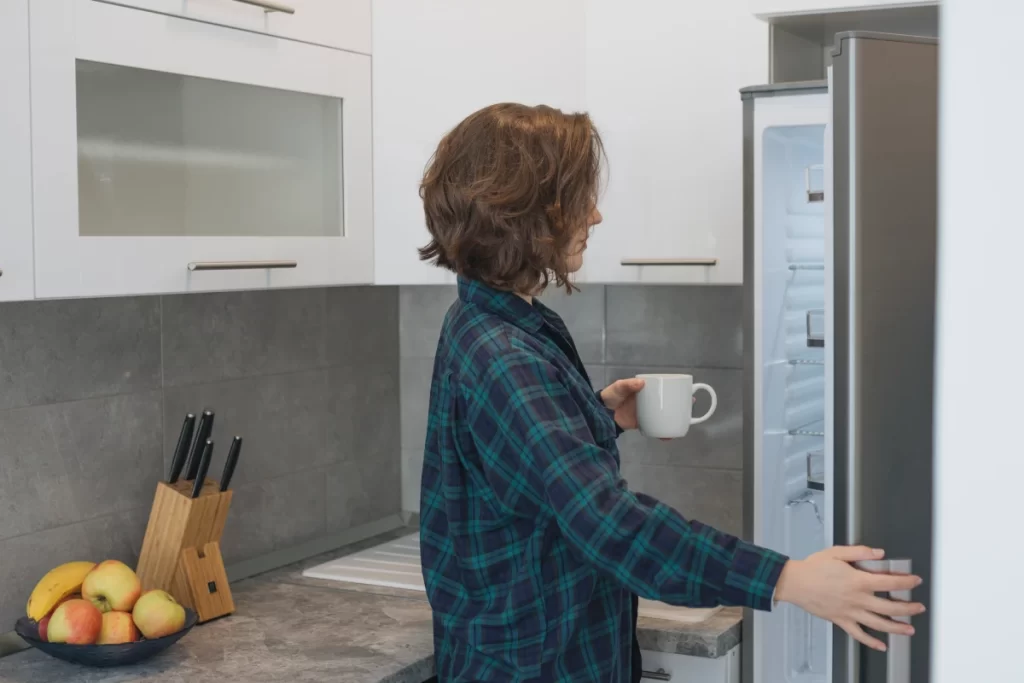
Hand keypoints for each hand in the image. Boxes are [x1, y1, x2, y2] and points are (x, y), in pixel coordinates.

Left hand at [600, 379, 693, 435]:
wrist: (599, 413)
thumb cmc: (610, 396)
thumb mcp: (618, 387)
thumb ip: (627, 384)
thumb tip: (641, 383)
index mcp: (645, 390)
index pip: (663, 388)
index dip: (676, 389)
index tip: (687, 391)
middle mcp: (648, 401)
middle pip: (668, 402)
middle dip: (680, 404)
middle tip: (690, 406)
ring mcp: (647, 413)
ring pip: (664, 415)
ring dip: (674, 419)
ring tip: (683, 423)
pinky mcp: (642, 424)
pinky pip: (655, 427)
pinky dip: (662, 432)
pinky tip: (669, 437)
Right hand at [775, 546, 924, 651]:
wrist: (794, 583)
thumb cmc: (813, 568)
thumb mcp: (836, 552)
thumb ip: (860, 552)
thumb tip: (879, 553)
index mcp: (858, 581)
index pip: (890, 583)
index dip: (906, 582)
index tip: (915, 581)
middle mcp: (857, 599)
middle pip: (889, 607)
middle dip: (908, 608)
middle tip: (918, 607)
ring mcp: (850, 612)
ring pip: (878, 624)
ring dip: (897, 628)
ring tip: (909, 629)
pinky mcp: (841, 620)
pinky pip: (858, 634)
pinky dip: (871, 642)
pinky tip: (881, 645)